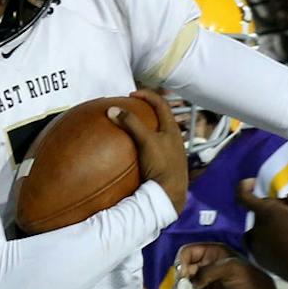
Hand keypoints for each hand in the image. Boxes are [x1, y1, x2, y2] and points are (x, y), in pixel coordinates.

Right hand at [108, 90, 189, 208]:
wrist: (170, 193)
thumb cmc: (161, 165)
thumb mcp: (146, 141)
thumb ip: (130, 124)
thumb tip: (112, 109)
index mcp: (172, 129)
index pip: (161, 104)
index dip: (147, 95)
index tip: (132, 95)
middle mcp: (175, 138)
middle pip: (162, 117)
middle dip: (147, 110)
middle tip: (131, 108)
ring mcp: (173, 151)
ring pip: (160, 132)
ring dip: (147, 126)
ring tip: (133, 126)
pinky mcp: (168, 163)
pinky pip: (157, 146)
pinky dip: (147, 141)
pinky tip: (138, 148)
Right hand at [177, 242, 283, 288]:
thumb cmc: (253, 283)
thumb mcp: (233, 269)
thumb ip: (210, 271)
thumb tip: (189, 281)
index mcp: (211, 254)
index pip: (186, 252)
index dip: (182, 262)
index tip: (187, 274)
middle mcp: (202, 268)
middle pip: (178, 270)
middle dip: (180, 280)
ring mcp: (200, 286)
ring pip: (178, 288)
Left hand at [233, 181, 287, 282]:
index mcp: (266, 213)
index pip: (243, 195)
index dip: (244, 186)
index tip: (252, 184)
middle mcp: (256, 229)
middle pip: (260, 212)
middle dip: (274, 209)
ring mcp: (256, 246)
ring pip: (259, 228)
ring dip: (269, 225)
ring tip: (287, 231)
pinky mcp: (260, 259)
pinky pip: (259, 243)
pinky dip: (267, 240)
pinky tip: (282, 243)